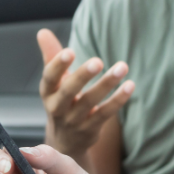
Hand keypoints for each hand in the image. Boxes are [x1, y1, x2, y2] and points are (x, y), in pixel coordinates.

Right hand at [37, 29, 133, 158]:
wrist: (65, 142)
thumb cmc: (61, 101)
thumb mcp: (54, 82)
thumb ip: (51, 56)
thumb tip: (43, 31)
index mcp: (47, 92)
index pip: (49, 78)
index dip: (57, 65)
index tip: (69, 51)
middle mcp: (57, 108)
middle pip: (68, 91)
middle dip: (82, 76)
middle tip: (98, 61)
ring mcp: (74, 120)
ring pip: (90, 102)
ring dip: (107, 84)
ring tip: (122, 66)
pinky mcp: (91, 129)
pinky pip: (105, 113)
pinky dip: (118, 100)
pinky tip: (130, 85)